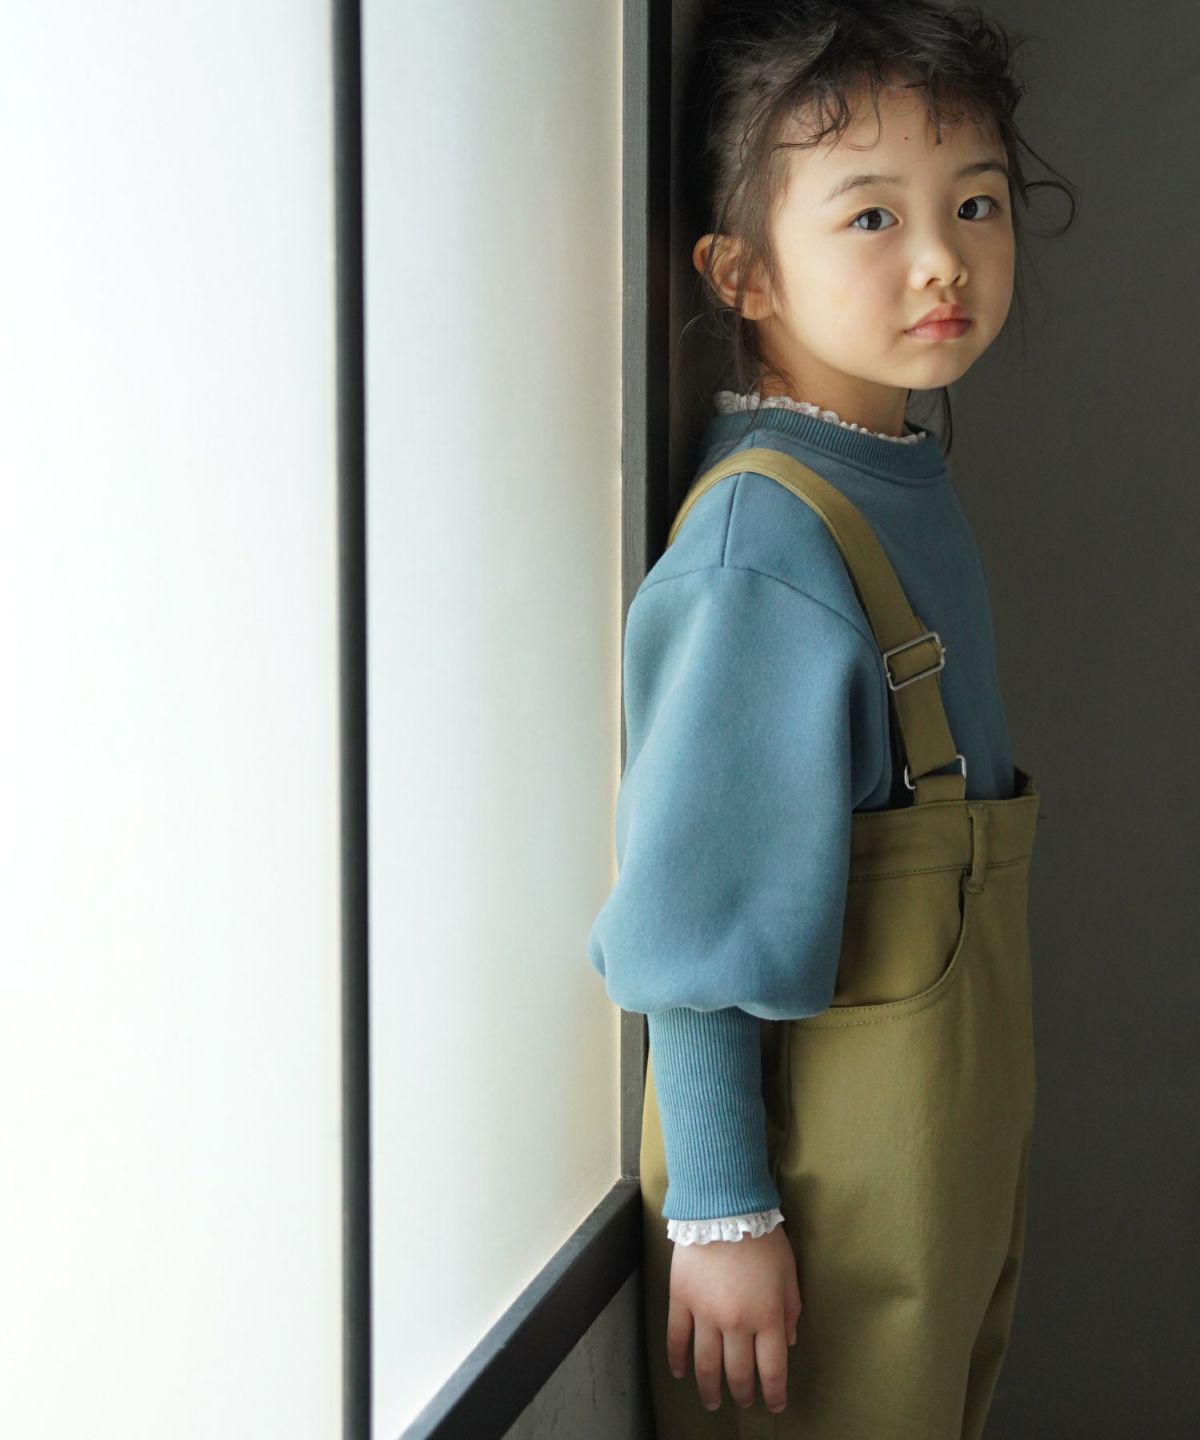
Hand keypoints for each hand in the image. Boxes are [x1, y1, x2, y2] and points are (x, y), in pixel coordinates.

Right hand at [666, 1222, 801, 1414]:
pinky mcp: (681, 1299)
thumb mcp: (789, 1272)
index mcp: (768, 1317)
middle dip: (742, 1394)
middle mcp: (737, 1323)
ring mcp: (705, 1313)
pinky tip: (680, 1373)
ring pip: (706, 1363)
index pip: (772, 1369)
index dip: (774, 1393)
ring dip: (709, 1388)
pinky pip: (677, 1337)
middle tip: (742, 1402)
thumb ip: (791, 1309)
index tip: (774, 1404)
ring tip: (711, 1401)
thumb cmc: (762, 1236)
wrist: (723, 1205)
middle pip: (738, 1372)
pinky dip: (678, 1359)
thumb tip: (788, 1341)